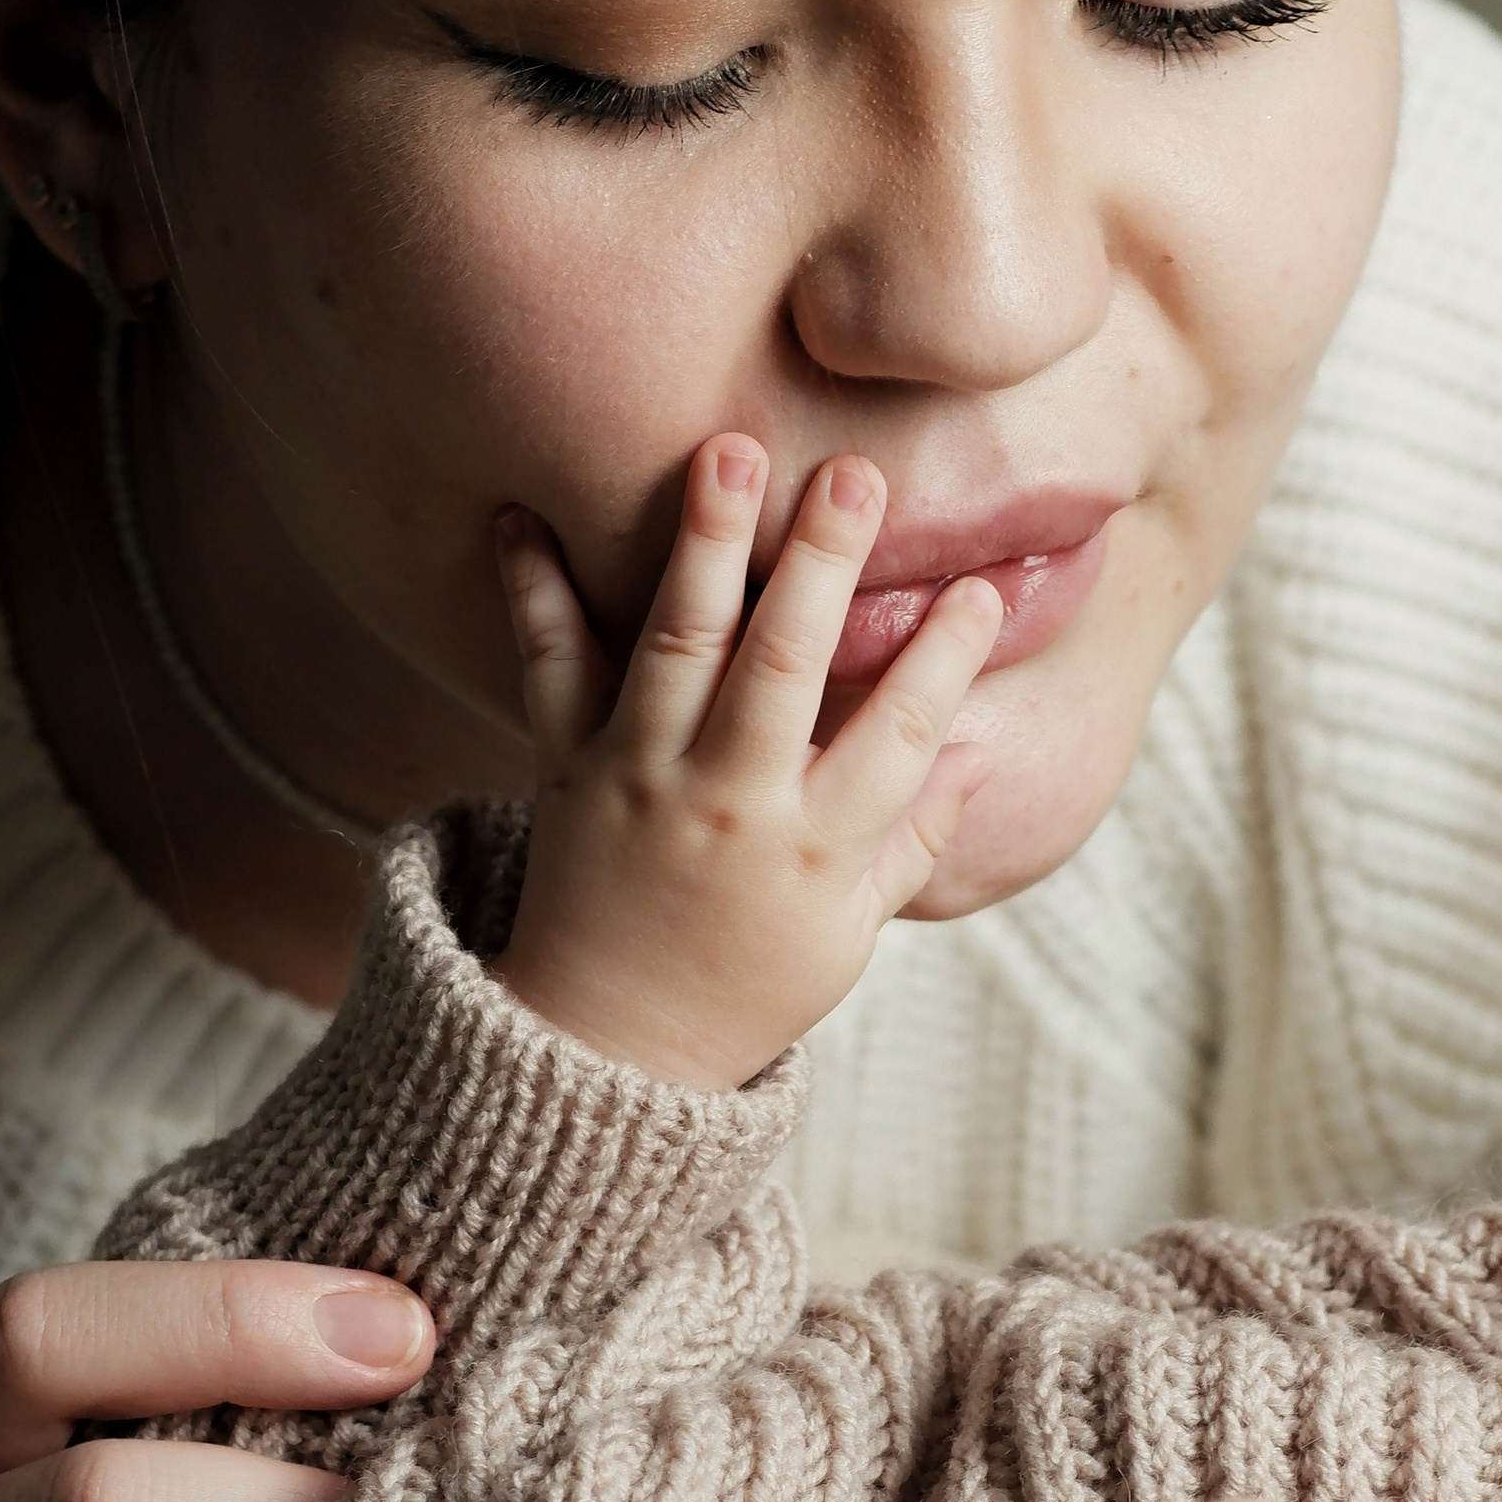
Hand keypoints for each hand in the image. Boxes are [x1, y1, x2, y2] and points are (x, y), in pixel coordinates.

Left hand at [489, 437, 1001, 1088]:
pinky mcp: (566, 765)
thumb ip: (911, 842)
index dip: (945, 660)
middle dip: (823, 565)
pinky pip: (548, 669)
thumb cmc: (747, 986)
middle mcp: (728, 802)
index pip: (896, 735)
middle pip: (784, 667)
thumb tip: (973, 751)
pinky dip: (531, 592)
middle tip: (855, 476)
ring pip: (677, 646)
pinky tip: (518, 513)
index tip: (983, 588)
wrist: (606, 1047)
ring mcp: (641, 776)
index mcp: (813, 850)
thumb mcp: (848, 935)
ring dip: (704, 544)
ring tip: (727, 454)